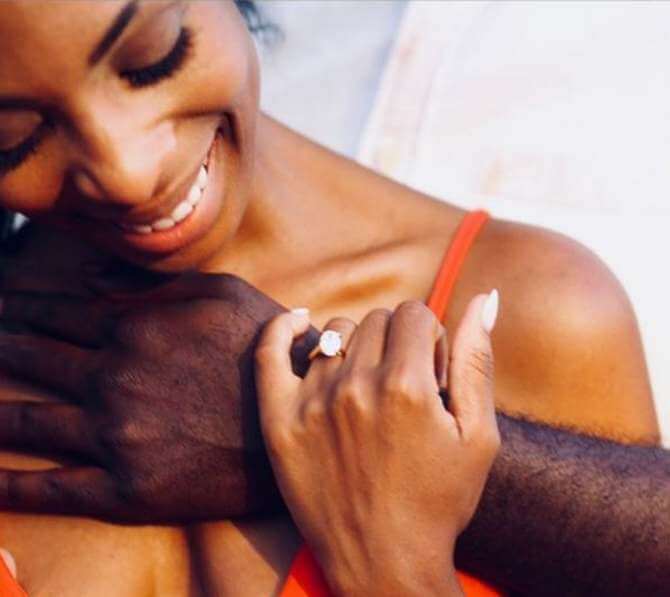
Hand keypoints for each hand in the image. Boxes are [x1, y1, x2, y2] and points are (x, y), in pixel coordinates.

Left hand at [0, 270, 317, 521]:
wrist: (302, 421)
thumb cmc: (265, 348)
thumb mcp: (221, 291)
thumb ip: (152, 282)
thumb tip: (90, 280)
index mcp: (133, 330)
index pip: (54, 314)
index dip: (18, 308)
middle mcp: (113, 379)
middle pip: (30, 358)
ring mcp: (115, 437)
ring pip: (27, 421)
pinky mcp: (127, 489)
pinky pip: (53, 489)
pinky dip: (11, 486)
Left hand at [255, 295, 499, 595]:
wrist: (384, 561)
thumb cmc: (440, 500)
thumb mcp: (478, 435)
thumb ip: (476, 360)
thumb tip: (486, 297)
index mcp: (408, 387)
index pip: (414, 312)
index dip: (429, 335)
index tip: (431, 367)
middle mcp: (357, 387)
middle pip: (377, 320)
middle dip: (397, 340)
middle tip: (403, 380)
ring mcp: (312, 403)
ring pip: (336, 332)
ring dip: (357, 345)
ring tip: (367, 381)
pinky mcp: (279, 421)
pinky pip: (269, 351)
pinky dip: (284, 329)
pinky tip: (300, 323)